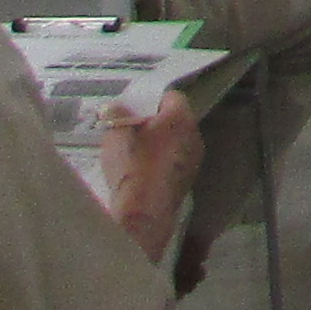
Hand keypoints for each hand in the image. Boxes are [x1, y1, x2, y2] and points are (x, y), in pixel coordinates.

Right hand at [97, 95, 203, 256]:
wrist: (144, 213)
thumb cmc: (131, 166)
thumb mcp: (116, 134)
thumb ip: (117, 115)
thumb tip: (115, 107)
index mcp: (181, 118)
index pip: (171, 97)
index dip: (151, 101)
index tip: (133, 111)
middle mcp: (195, 136)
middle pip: (175, 121)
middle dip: (154, 123)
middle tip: (130, 132)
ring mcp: (195, 160)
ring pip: (176, 143)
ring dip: (159, 145)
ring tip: (133, 154)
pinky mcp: (188, 181)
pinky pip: (175, 163)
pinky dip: (161, 164)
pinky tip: (142, 174)